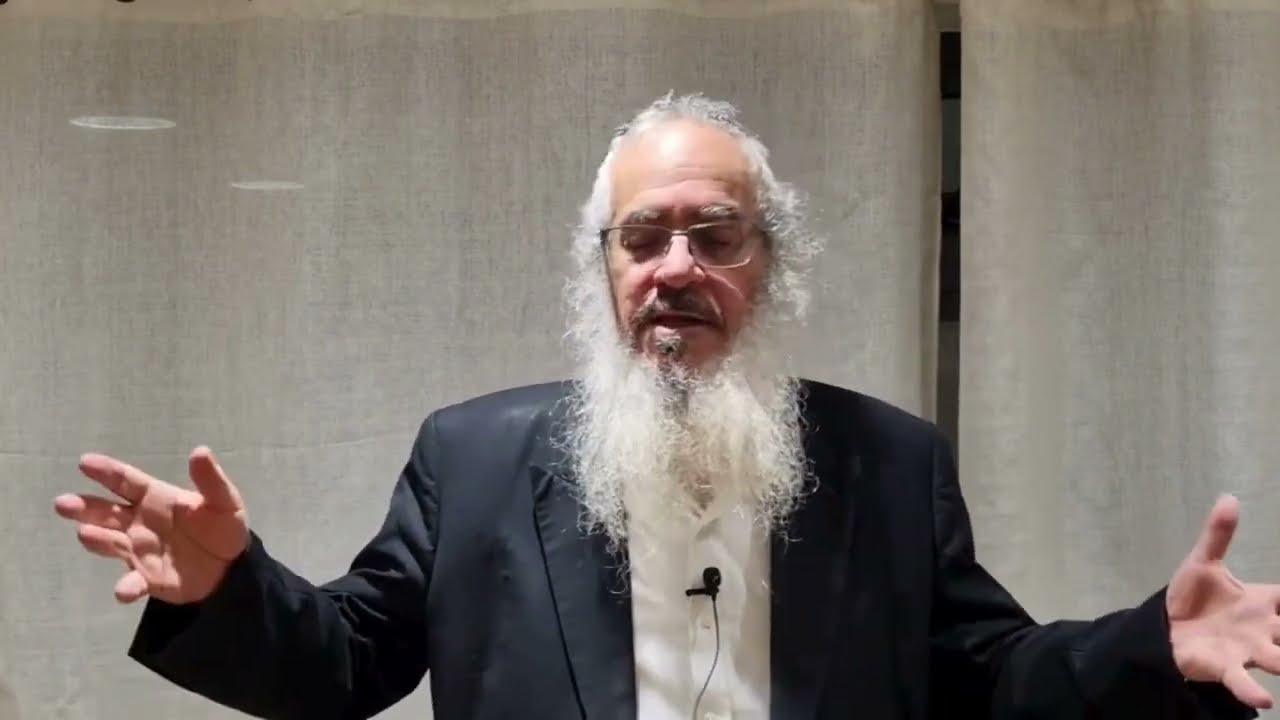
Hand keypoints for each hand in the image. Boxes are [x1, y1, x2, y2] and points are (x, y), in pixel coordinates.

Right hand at [53, 446, 248, 604]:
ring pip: (110, 543)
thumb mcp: (224, 501)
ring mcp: (140, 551)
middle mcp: (140, 523)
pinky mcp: (147, 579)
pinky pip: (133, 583)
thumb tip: (200, 451)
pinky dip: (127, 587)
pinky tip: (124, 590)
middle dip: (85, 507)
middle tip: (63, 503)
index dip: (106, 472)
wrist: (231, 568)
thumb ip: (210, 479)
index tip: (84, 462)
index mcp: (156, 499)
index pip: (127, 482)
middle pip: (107, 512)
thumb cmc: (223, 527)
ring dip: (96, 539)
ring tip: (84, 533)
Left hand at [1167, 494, 1279, 708]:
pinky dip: (1252, 690)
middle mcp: (1263, 628)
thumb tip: (1229, 497)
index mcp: (1262, 601)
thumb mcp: (1202, 563)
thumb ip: (1218, 534)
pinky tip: (1265, 699)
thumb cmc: (1192, 599)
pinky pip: (1242, 681)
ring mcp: (1247, 649)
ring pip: (1279, 659)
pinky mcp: (1225, 666)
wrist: (1164, 629)